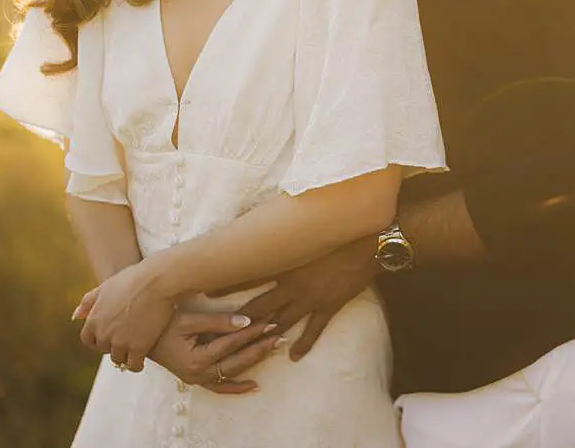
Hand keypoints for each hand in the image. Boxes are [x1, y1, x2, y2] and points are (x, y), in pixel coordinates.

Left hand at [74, 260, 177, 371]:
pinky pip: (133, 365)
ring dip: (125, 355)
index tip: (109, 335)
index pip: (88, 340)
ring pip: (118, 359)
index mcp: (94, 319)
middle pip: (104, 349)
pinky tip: (143, 357)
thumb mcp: (105, 287)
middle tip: (126, 337)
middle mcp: (104, 334)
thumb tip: (76, 316)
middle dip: (113, 344)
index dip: (98, 338)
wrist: (156, 282)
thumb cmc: (132, 279)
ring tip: (135, 348)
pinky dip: (137, 364)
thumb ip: (88, 302)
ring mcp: (121, 342)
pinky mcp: (138, 348)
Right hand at [149, 310, 284, 394]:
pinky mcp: (196, 380)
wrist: (141, 339)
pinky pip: (220, 387)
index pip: (232, 344)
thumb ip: (218, 322)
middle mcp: (198, 374)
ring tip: (274, 350)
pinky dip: (236, 387)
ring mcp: (198, 380)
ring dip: (254, 362)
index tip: (269, 322)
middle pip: (237, 361)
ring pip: (232, 374)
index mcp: (197, 359)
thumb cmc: (163, 326)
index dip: (252, 332)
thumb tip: (246, 320)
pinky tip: (254, 385)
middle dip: (260, 347)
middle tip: (279, 335)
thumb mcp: (189, 320)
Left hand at [219, 236, 377, 361]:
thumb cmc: (336, 230)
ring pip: (281, 321)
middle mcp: (292, 285)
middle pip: (259, 306)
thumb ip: (284, 229)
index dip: (226, 284)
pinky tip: (292, 356)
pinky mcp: (328, 307)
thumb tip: (264, 219)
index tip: (206, 291)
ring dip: (264, 335)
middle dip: (238, 319)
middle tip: (219, 330)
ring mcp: (310, 299)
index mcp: (285, 264)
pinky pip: (313, 330)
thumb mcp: (306, 226)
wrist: (368, 244)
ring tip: (247, 347)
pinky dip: (303, 344)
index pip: (248, 275)